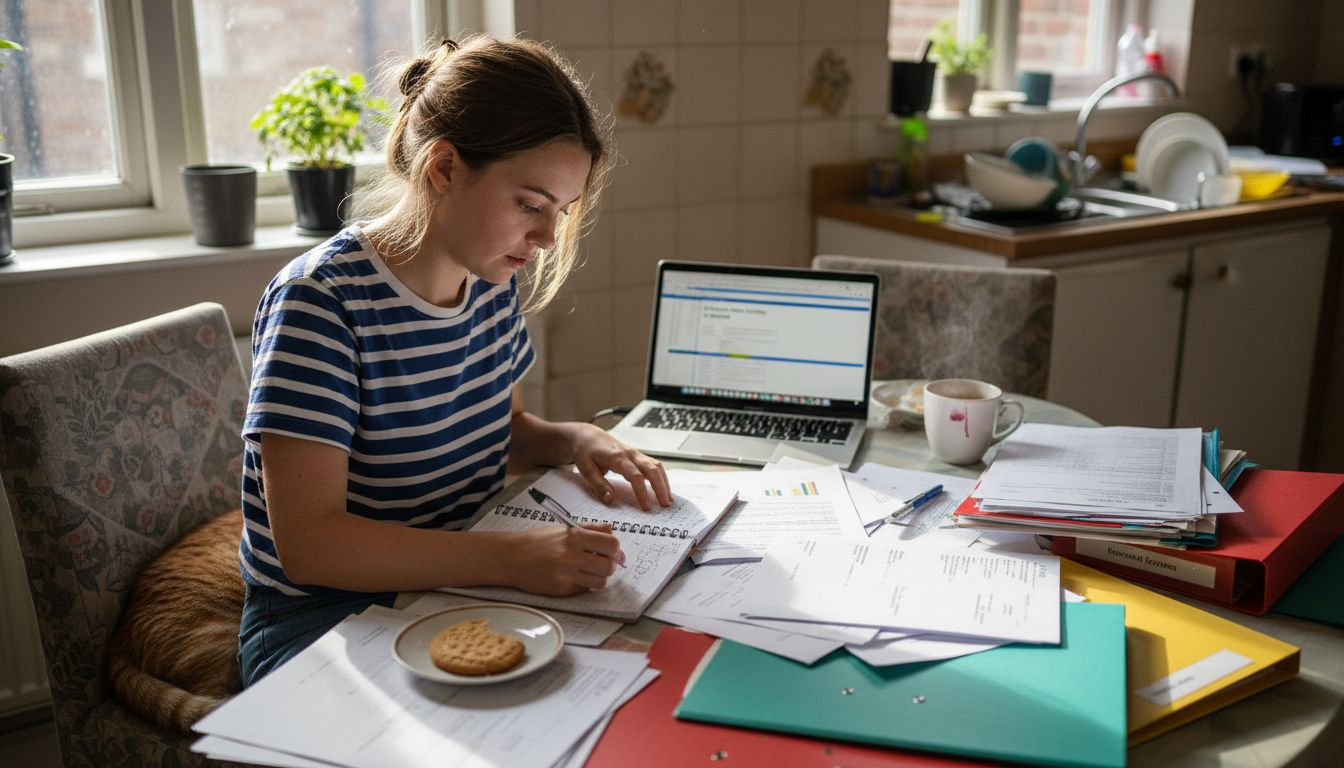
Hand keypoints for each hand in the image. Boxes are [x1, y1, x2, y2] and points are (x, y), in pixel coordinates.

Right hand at [506, 523, 624, 595]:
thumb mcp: (563, 528)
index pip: (611, 544)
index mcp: (574, 536)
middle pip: (609, 566)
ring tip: (589, 570)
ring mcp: (566, 575)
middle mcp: (571, 556)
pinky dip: (584, 584)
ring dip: (599, 577)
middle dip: (610, 565)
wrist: (511, 557)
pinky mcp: (560, 590)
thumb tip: (612, 530)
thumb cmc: (537, 541)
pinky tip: (575, 576)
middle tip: (603, 562)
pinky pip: (584, 590)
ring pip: (600, 582)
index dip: (615, 549)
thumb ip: (590, 529)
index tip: (613, 551)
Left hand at [570, 424, 672, 509]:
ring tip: (668, 499)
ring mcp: (635, 453)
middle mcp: (629, 454)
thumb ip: (599, 485)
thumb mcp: (586, 469)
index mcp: (617, 457)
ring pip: (656, 466)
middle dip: (661, 487)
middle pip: (652, 469)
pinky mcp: (636, 455)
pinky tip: (663, 488)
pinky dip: (661, 477)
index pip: (635, 476)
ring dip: (664, 482)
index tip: (647, 507)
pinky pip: (653, 465)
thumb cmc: (585, 451)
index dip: (642, 492)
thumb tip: (611, 499)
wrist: (586, 435)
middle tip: (665, 505)